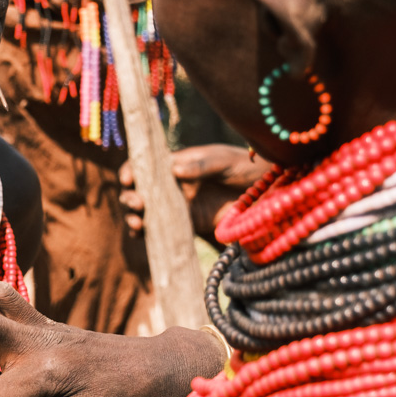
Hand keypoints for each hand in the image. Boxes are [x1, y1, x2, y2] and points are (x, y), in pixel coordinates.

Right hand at [121, 145, 267, 237]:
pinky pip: (163, 232)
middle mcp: (173, 186)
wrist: (267, 192)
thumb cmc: (244, 167)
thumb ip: (200, 165)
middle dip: (130, 198)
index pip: (145, 166)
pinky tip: (144, 236)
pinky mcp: (188, 227)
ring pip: (146, 214)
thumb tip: (173, 168)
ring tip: (137, 223)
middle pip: (140, 192)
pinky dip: (149, 236)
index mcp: (177, 164)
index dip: (131, 172)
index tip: (128, 180)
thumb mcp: (223, 160)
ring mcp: (179, 208)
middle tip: (137, 203)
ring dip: (135, 218)